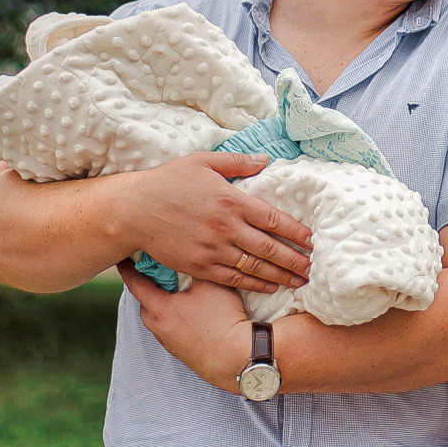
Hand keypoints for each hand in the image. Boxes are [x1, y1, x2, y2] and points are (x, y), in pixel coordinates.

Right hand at [116, 151, 313, 292]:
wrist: (133, 209)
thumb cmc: (169, 181)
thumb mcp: (204, 161)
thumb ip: (238, 162)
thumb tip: (266, 159)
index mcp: (232, 201)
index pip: (273, 219)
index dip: (296, 231)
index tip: (313, 240)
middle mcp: (226, 228)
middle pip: (269, 248)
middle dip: (295, 259)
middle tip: (314, 268)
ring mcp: (213, 249)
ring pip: (254, 267)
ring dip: (280, 275)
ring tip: (300, 281)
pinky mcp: (199, 266)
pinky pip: (233, 278)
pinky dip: (254, 284)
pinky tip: (270, 287)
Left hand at [119, 260, 252, 391]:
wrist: (236, 357)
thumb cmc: (222, 319)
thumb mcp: (209, 283)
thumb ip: (193, 267)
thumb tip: (186, 257)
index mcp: (159, 309)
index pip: (135, 284)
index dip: (128, 269)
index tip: (123, 258)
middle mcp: (159, 327)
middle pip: (144, 302)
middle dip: (146, 285)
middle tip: (154, 271)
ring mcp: (169, 342)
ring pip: (157, 317)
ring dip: (161, 303)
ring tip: (173, 291)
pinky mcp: (181, 351)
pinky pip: (169, 328)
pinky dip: (173, 316)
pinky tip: (188, 312)